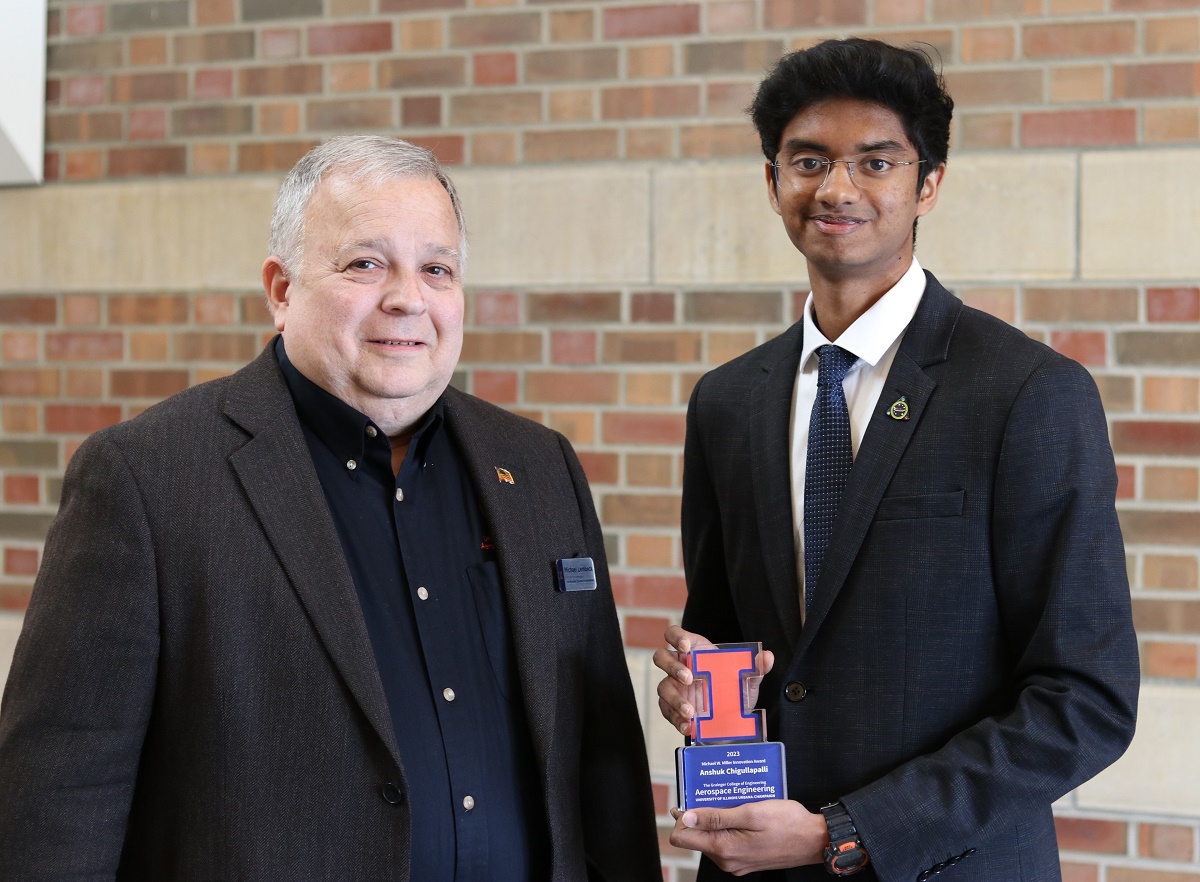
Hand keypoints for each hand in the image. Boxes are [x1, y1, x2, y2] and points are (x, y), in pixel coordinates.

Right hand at [653, 625, 773, 736]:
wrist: (730, 721)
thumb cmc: (734, 692)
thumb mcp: (747, 681)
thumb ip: (756, 668)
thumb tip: (767, 656)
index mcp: (695, 651)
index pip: (674, 635)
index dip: (676, 636)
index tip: (685, 646)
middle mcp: (679, 666)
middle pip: (661, 657)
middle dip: (672, 666)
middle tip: (689, 678)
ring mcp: (673, 687)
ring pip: (662, 687)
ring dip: (674, 698)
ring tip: (691, 711)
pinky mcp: (670, 708)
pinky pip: (666, 711)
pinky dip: (676, 719)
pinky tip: (689, 725)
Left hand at [669, 800, 827, 873]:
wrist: (815, 840)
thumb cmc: (788, 824)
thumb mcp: (750, 813)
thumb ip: (716, 817)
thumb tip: (686, 817)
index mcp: (724, 849)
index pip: (682, 837)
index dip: (683, 817)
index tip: (691, 798)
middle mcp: (727, 860)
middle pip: (697, 836)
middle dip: (702, 815)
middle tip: (717, 794)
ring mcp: (736, 862)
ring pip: (712, 837)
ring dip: (717, 818)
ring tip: (735, 802)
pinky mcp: (746, 859)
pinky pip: (727, 841)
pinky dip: (729, 826)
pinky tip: (742, 812)